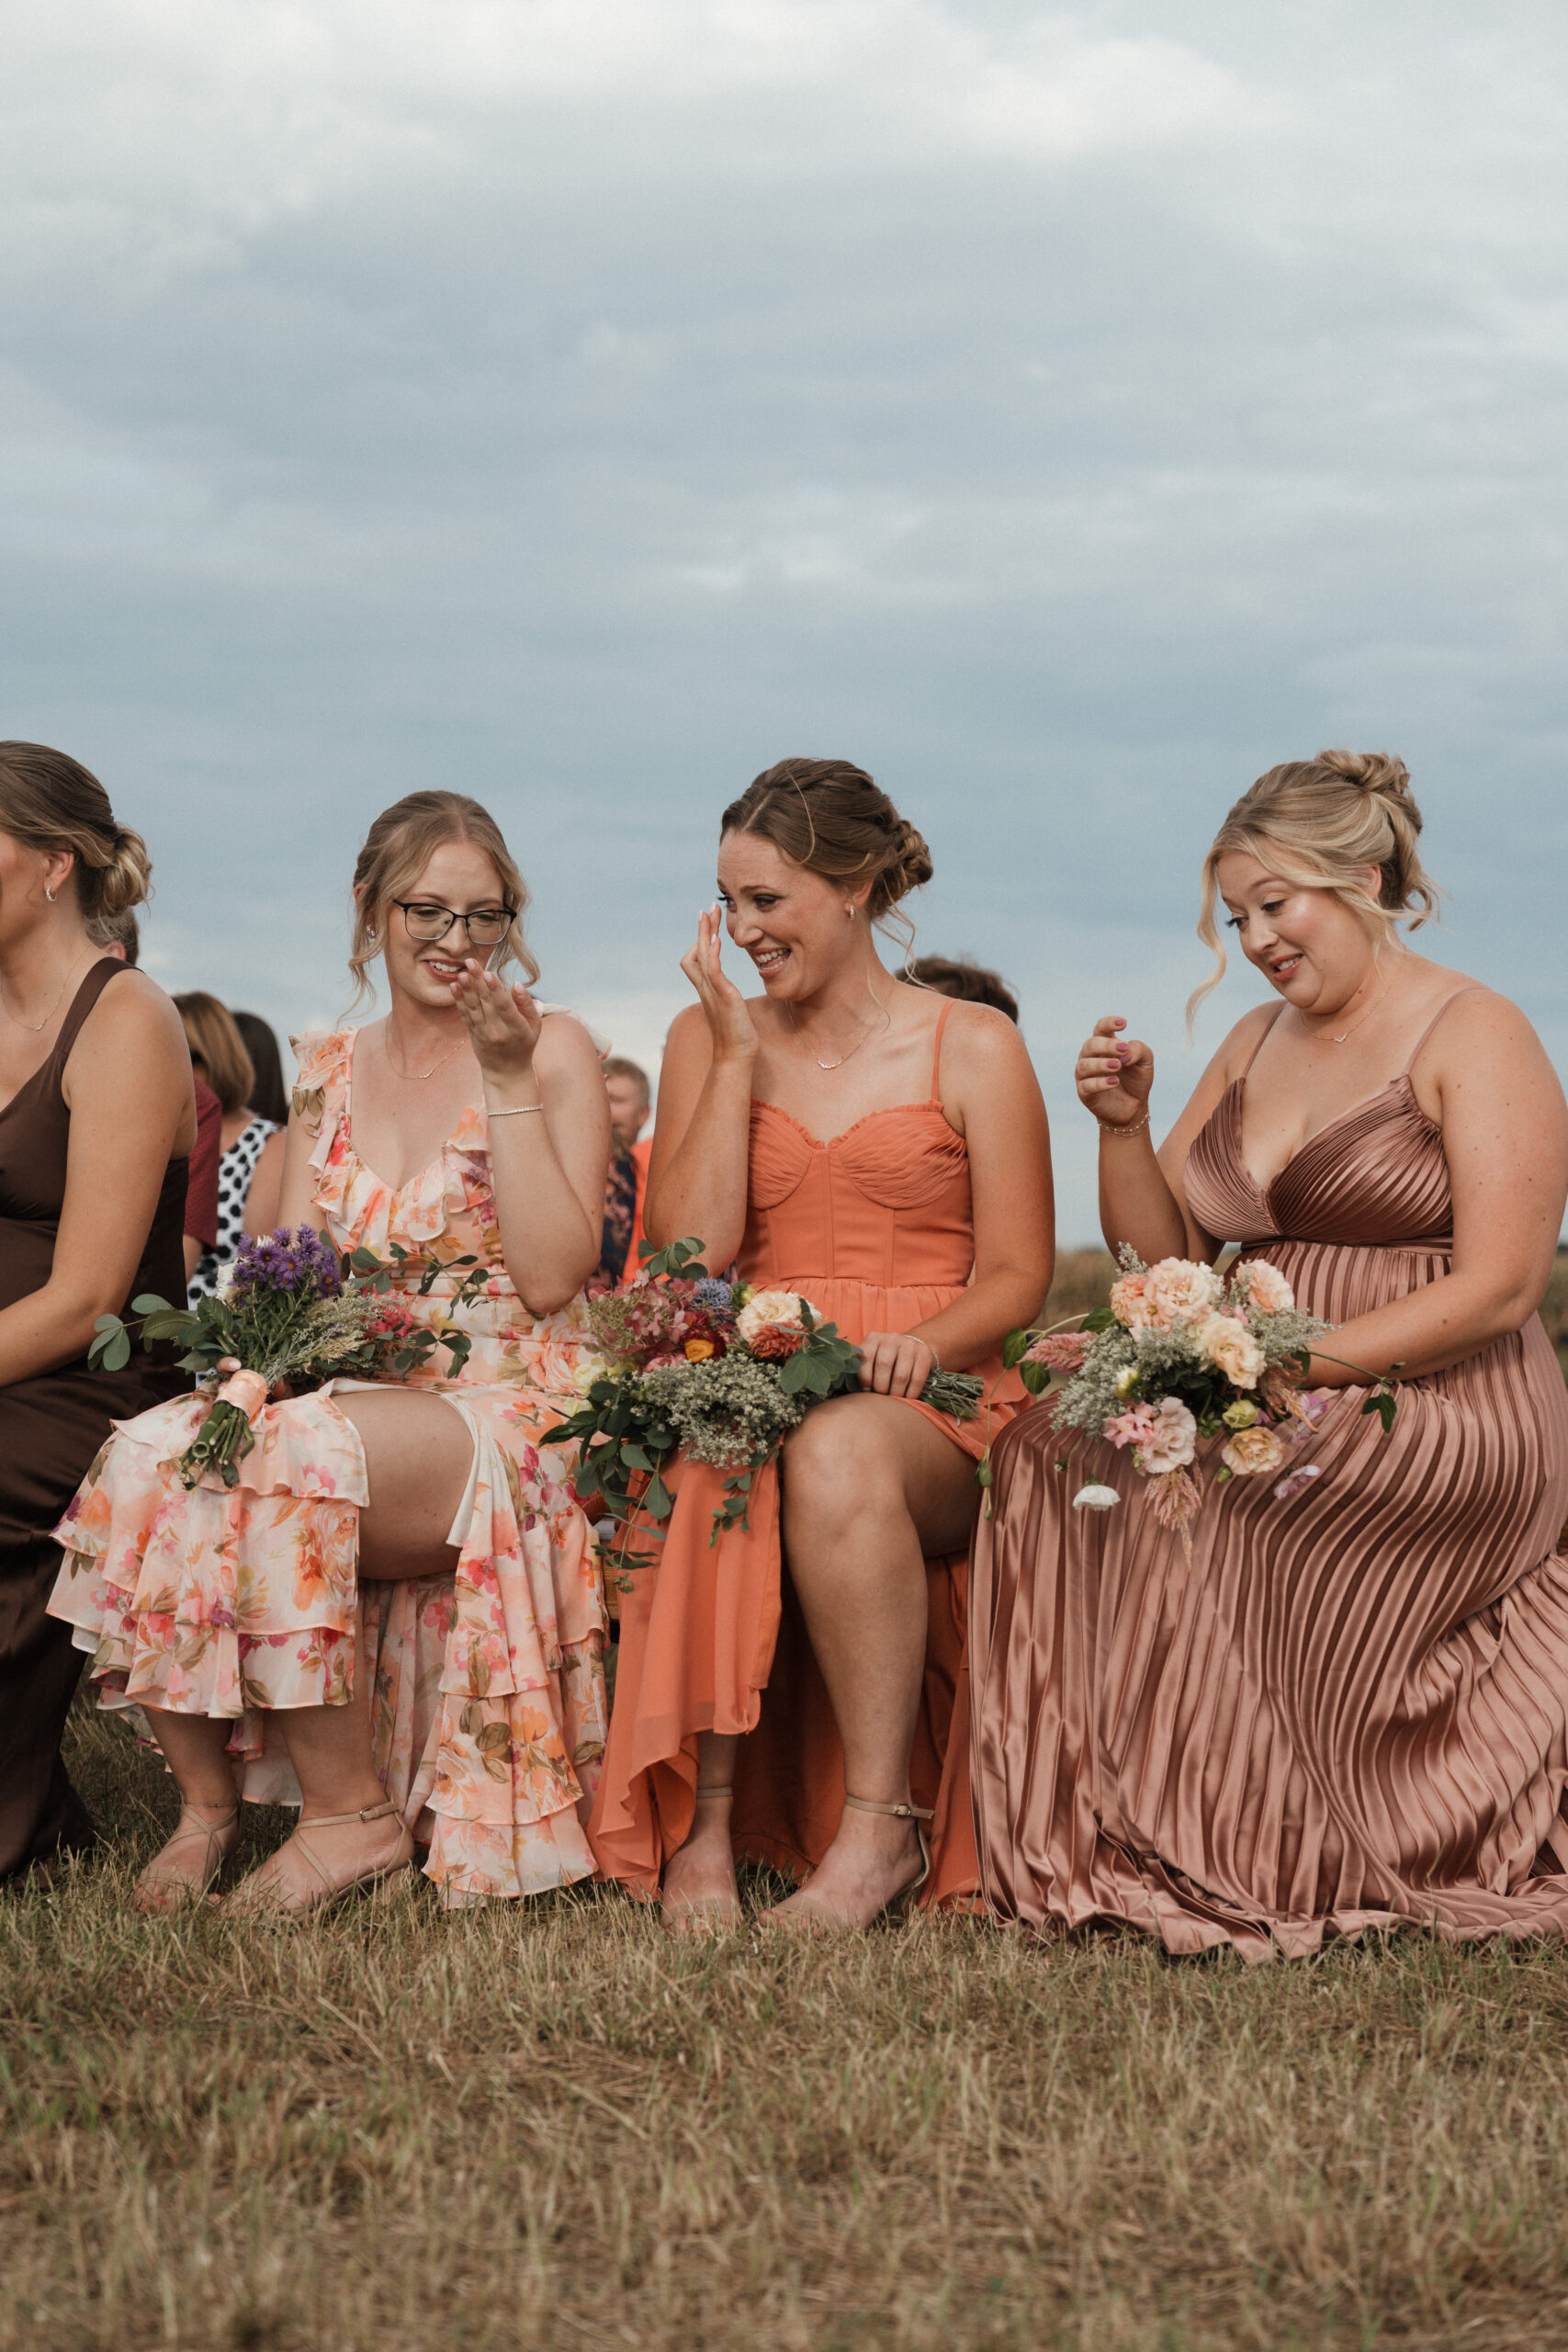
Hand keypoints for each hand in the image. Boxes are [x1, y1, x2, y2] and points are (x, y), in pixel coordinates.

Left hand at [449, 961, 542, 1086]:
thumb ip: (527, 1005)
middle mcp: (498, 1031)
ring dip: (466, 989)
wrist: (507, 1072)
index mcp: (516, 1028)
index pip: (504, 1006)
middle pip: (486, 1003)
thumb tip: (517, 984)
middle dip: (478, 981)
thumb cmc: (524, 1044)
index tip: (488, 973)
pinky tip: (455, 986)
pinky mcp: (473, 1033)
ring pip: (473, 1008)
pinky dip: (459, 1000)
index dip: (495, 990)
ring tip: (462, 972)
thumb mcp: (535, 1026)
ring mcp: (483, 1033)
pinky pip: (465, 1015)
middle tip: (471, 962)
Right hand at [680, 903, 757, 1064]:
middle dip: (702, 928)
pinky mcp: (723, 997)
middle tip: (708, 907)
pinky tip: (716, 940)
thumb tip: (729, 992)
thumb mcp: (730, 1010)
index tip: (710, 924)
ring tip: (710, 914)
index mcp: (708, 990)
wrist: (735, 1056)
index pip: (695, 959)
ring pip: (701, 956)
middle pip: (695, 952)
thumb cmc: (737, 1036)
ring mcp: (712, 992)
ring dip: (705, 933)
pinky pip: (713, 972)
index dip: (700, 941)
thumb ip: (726, 997)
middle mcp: (706, 989)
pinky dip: (712, 954)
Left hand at [858, 1329, 935, 1399]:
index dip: (865, 1378)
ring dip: (896, 1393)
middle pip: (884, 1365)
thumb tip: (849, 1388)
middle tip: (881, 1398)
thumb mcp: (871, 1358)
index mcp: (873, 1338)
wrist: (912, 1349)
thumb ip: (860, 1369)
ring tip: (893, 1400)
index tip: (866, 1391)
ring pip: (901, 1375)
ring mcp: (910, 1344)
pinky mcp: (924, 1353)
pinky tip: (907, 1399)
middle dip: (881, 1387)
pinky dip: (911, 1393)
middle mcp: (892, 1337)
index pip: (866, 1358)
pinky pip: (917, 1378)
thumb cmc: (885, 1360)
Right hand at [1075, 1016, 1152, 1129]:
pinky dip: (1100, 1083)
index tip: (1124, 1024)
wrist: (1134, 1107)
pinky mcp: (1084, 1093)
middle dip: (1106, 1045)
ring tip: (1118, 1066)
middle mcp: (1091, 1057)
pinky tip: (1115, 1082)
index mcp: (1104, 1046)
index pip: (1100, 1028)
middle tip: (1123, 1049)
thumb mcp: (1145, 1062)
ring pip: (1085, 1065)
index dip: (1109, 1023)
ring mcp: (1085, 1075)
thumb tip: (1125, 1053)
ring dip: (1101, 1063)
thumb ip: (1139, 1050)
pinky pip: (1086, 1085)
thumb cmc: (1136, 1080)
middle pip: (1090, 1044)